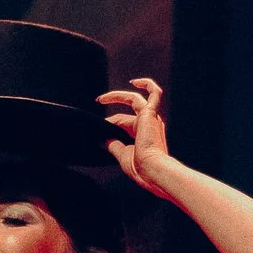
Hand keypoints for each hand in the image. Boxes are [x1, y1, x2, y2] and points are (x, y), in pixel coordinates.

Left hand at [99, 78, 172, 193]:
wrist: (151, 170)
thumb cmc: (140, 168)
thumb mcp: (122, 154)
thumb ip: (114, 144)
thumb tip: (104, 139)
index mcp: (144, 136)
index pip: (124, 123)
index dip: (110, 125)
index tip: (100, 131)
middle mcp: (150, 125)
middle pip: (127, 113)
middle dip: (112, 111)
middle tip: (98, 104)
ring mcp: (152, 119)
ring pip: (135, 100)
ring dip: (118, 96)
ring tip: (101, 98)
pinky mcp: (151, 114)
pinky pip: (154, 93)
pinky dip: (147, 84)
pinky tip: (135, 82)